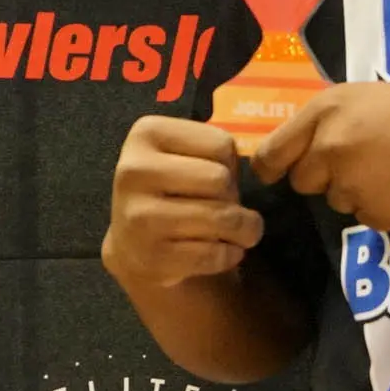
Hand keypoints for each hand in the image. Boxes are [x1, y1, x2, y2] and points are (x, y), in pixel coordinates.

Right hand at [102, 116, 264, 288]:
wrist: (130, 245)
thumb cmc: (169, 189)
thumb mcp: (181, 154)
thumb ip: (214, 151)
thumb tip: (259, 170)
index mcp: (146, 134)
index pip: (222, 144)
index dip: (229, 164)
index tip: (213, 177)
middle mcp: (134, 171)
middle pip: (221, 179)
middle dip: (234, 196)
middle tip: (225, 206)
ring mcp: (140, 216)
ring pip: (223, 218)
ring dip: (244, 229)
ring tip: (239, 231)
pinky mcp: (152, 257)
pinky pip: (215, 254)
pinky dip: (230, 255)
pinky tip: (221, 252)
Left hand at [251, 82, 389, 231]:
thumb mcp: (370, 98)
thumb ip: (331, 121)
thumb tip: (301, 149)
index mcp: (326, 110)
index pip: (271, 152)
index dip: (270, 168)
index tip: (275, 174)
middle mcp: (329, 147)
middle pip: (302, 181)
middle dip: (323, 178)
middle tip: (362, 163)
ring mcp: (349, 184)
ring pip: (336, 200)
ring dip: (355, 192)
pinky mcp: (372, 214)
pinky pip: (364, 216)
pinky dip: (381, 208)